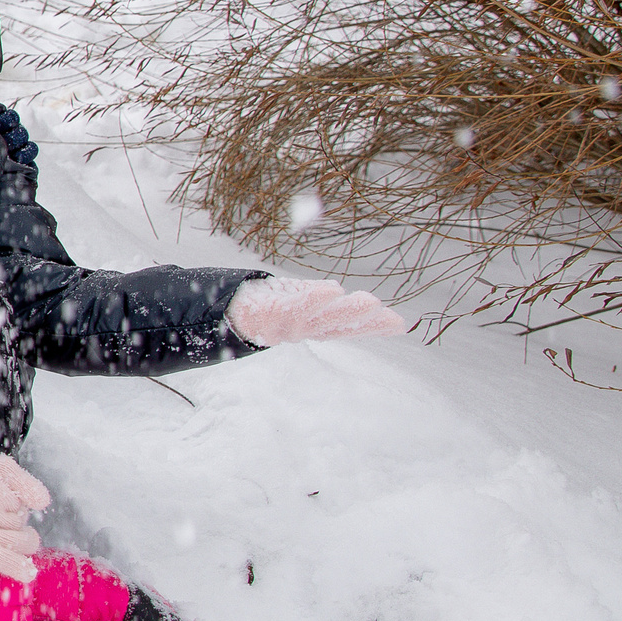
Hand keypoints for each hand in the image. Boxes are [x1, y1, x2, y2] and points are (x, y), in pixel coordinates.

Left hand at [227, 278, 404, 346]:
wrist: (223, 309)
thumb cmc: (268, 306)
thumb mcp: (302, 303)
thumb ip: (330, 304)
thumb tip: (371, 305)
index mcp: (313, 327)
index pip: (347, 328)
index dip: (372, 327)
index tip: (398, 323)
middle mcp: (300, 330)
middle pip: (333, 326)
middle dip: (359, 320)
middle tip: (387, 315)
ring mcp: (281, 326)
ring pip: (315, 319)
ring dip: (343, 311)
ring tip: (369, 301)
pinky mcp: (263, 316)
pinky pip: (288, 307)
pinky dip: (312, 299)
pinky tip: (333, 290)